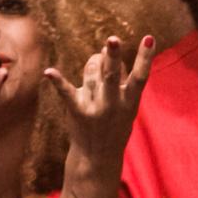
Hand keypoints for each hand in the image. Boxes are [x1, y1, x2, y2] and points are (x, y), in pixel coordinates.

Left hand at [44, 35, 154, 173]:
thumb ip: (119, 78)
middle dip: (112, 57)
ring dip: (95, 61)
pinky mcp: (77, 111)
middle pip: (113, 75)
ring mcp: (94, 108)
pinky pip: (67, 93)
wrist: (98, 157)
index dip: (145, 58)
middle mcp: (113, 104)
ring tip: (98, 62)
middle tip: (112, 40)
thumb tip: (105, 48)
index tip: (149, 39)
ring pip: (92, 71)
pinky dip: (58, 82)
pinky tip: (49, 72)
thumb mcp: (126, 106)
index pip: (141, 77)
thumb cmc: (114, 125)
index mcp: (130, 102)